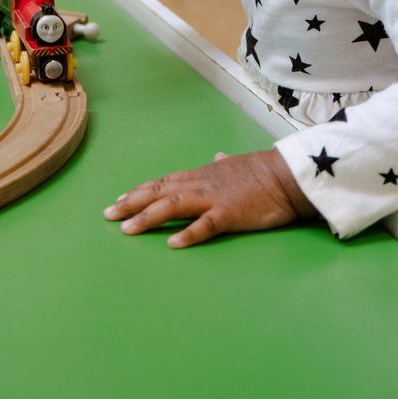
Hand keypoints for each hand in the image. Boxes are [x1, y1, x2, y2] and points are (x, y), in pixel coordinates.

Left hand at [104, 150, 314, 247]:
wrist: (288, 175)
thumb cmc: (264, 172)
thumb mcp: (237, 164)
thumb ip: (223, 163)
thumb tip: (217, 156)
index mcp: (202, 175)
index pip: (163, 182)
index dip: (140, 191)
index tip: (120, 200)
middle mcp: (201, 184)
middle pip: (159, 193)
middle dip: (132, 204)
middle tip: (108, 215)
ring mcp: (214, 199)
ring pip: (174, 206)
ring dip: (148, 217)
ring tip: (128, 229)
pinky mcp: (231, 213)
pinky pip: (206, 225)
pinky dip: (188, 233)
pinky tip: (172, 243)